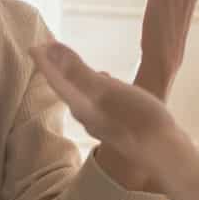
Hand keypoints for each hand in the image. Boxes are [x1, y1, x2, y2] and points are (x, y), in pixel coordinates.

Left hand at [31, 40, 190, 176]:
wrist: (165, 153)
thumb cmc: (138, 119)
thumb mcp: (106, 90)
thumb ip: (77, 71)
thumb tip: (50, 50)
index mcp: (81, 105)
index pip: (56, 80)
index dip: (44, 61)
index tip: (33, 46)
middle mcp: (87, 115)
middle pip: (65, 87)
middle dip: (55, 68)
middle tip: (47, 51)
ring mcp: (103, 122)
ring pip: (81, 95)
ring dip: (74, 76)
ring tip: (72, 62)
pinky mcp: (120, 124)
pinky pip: (98, 100)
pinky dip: (95, 85)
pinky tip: (107, 79)